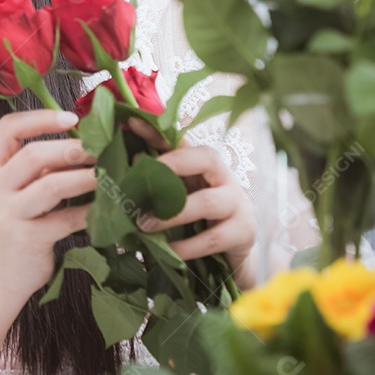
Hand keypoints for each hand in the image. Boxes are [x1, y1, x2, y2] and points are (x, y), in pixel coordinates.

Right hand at [0, 109, 97, 298]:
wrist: (0, 277)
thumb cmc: (18, 226)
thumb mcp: (18, 192)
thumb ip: (39, 169)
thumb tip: (87, 141)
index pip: (8, 129)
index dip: (40, 118)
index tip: (72, 118)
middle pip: (32, 155)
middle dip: (71, 148)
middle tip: (101, 148)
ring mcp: (8, 215)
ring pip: (50, 186)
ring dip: (84, 177)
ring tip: (108, 173)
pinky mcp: (27, 239)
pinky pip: (64, 219)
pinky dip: (89, 211)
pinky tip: (107, 208)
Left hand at [127, 117, 255, 288]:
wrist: (233, 253)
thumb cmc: (200, 218)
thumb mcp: (178, 196)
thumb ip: (156, 181)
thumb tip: (130, 162)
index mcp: (204, 163)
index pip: (181, 141)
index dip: (156, 131)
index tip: (131, 122)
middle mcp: (224, 176)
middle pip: (205, 158)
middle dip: (171, 165)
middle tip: (139, 182)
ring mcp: (237, 203)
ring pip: (206, 202)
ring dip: (171, 214)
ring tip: (143, 225)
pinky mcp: (244, 231)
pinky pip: (212, 238)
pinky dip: (187, 246)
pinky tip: (169, 251)